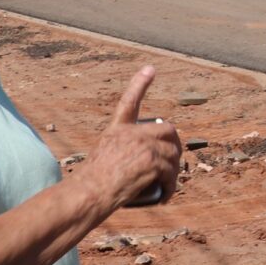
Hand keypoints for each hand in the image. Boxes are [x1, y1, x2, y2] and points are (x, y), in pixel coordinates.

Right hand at [79, 66, 182, 209]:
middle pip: (167, 130)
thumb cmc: (92, 182)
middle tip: (171, 162)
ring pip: (173, 154)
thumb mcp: (102, 158)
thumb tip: (136, 165)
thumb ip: (120, 154)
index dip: (140, 83)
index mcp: (117, 129)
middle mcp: (132, 133)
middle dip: (173, 145)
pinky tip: (164, 196)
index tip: (150, 69)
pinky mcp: (153, 162)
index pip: (130, 101)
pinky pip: (171, 174)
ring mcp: (144, 146)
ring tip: (165, 185)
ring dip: (172, 172)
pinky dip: (170, 188)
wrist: (92, 191)